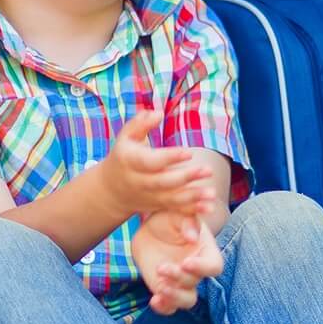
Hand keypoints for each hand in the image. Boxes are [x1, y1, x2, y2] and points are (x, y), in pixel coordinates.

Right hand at [94, 110, 214, 219]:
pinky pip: (174, 210)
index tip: (189, 152)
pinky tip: (208, 208)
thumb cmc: (124, 155)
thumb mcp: (126, 137)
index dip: (170, 158)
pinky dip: (191, 210)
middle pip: (163, 182)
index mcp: (130, 161)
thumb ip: (140, 123)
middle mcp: (139, 181)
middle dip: (186, 177)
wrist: (111, 189)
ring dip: (193, 197)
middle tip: (208, 170)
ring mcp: (147, 196)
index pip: (151, 161)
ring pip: (171, 199)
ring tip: (212, 193)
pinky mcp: (156, 206)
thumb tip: (158, 113)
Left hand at [133, 204, 222, 314]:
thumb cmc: (170, 216)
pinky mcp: (166, 289)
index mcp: (205, 251)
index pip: (214, 266)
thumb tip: (193, 236)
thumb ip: (188, 220)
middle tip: (161, 268)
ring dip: (175, 297)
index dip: (202, 268)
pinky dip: (164, 307)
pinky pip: (170, 306)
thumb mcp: (177, 212)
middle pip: (195, 282)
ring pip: (187, 300)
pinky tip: (154, 300)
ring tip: (160, 288)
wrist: (150, 228)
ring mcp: (181, 282)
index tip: (185, 262)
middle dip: (179, 278)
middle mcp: (196, 270)